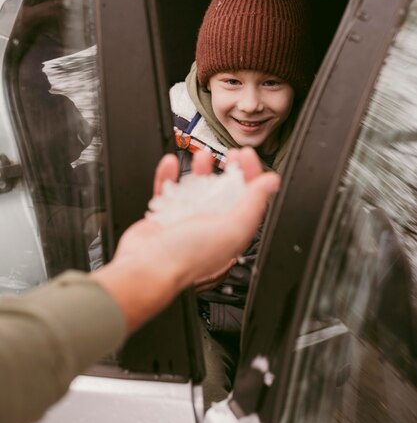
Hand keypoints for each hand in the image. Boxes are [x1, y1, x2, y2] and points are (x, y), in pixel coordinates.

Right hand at [92, 147, 279, 331]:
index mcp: (232, 232)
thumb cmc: (186, 256)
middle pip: (225, 192)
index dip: (251, 175)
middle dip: (229, 169)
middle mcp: (211, 227)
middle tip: (230, 153)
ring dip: (200, 169)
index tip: (247, 155)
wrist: (145, 269)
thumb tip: (272, 182)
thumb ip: (253, 203)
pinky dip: (168, 175)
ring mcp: (186, 221)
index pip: (249, 199)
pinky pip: (167, 190)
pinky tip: (170, 164)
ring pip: (196, 188)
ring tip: (201, 155)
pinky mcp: (162, 217)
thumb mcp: (231, 227)